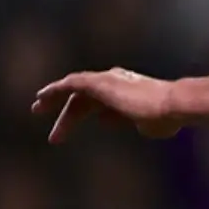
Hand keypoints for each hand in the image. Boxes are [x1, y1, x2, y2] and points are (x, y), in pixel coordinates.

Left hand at [32, 68, 178, 142]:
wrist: (172, 106)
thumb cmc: (167, 117)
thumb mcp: (144, 124)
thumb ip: (126, 120)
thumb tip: (106, 119)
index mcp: (125, 91)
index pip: (98, 103)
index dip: (82, 116)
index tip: (68, 128)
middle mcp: (114, 81)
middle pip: (82, 98)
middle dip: (64, 110)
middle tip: (48, 121)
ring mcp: (106, 80)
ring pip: (73, 90)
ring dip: (54, 100)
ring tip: (37, 109)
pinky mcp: (99, 82)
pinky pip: (70, 84)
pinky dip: (55, 89)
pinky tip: (42, 98)